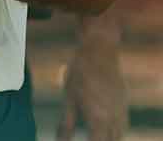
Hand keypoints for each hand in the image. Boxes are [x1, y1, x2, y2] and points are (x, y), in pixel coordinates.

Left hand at [59, 14, 127, 139]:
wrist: (99, 53)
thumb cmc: (80, 74)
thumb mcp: (69, 99)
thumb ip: (66, 123)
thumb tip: (60, 139)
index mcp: (99, 118)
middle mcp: (114, 118)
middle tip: (87, 136)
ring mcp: (122, 111)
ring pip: (119, 135)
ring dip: (108, 138)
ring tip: (94, 135)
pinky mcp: (125, 104)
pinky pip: (123, 125)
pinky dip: (115, 131)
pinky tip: (104, 127)